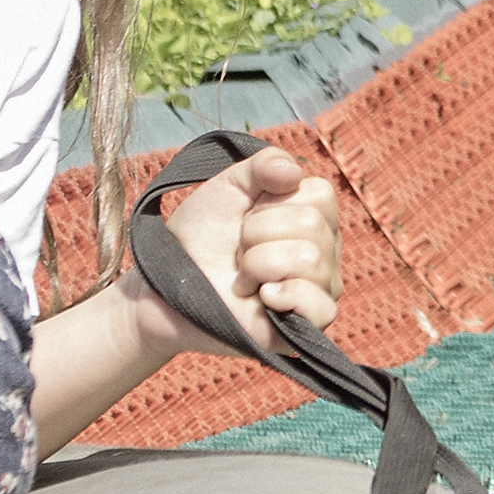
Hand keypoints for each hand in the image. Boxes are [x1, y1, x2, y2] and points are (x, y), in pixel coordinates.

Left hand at [159, 140, 344, 338]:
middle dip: (256, 234)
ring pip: (309, 258)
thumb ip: (263, 165)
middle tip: (239, 252)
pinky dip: (283, 296)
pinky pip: (321, 306)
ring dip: (258, 264)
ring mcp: (319, 292)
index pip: (320, 194)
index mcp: (315, 219)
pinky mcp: (307, 328)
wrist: (167, 282)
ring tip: (243, 277)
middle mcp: (326, 254)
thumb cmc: (201, 236)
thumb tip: (294, 172)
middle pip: (311, 225)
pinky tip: (262, 298)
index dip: (271, 204)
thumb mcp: (230, 185)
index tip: (247, 219)